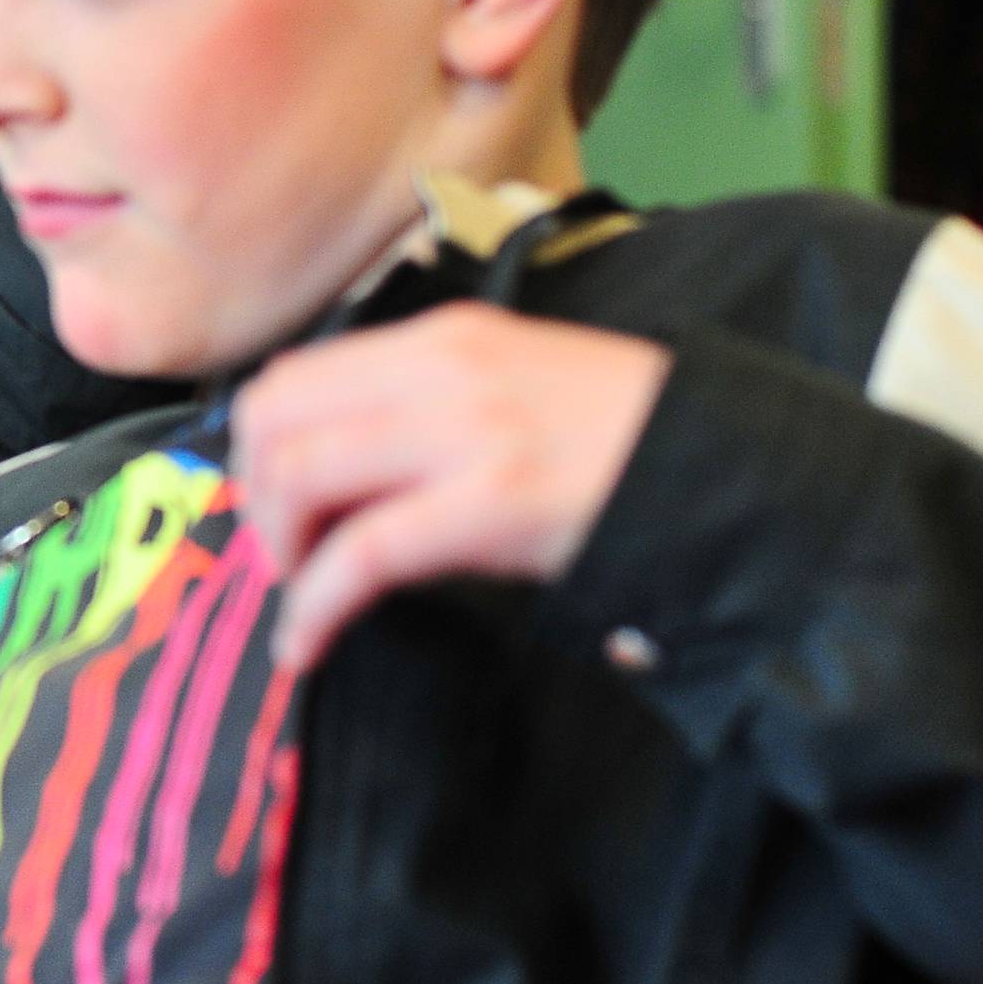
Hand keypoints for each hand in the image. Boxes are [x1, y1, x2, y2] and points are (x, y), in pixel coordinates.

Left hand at [231, 301, 671, 669]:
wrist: (729, 468)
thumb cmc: (621, 441)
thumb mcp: (510, 389)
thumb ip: (422, 408)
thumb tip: (330, 468)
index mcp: (439, 339)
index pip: (294, 376)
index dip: (257, 448)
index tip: (270, 505)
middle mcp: (440, 369)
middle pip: (275, 418)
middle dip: (254, 497)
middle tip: (278, 555)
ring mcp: (466, 431)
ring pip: (300, 475)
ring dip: (277, 549)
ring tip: (296, 596)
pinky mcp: (492, 502)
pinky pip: (360, 554)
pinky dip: (312, 607)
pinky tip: (305, 645)